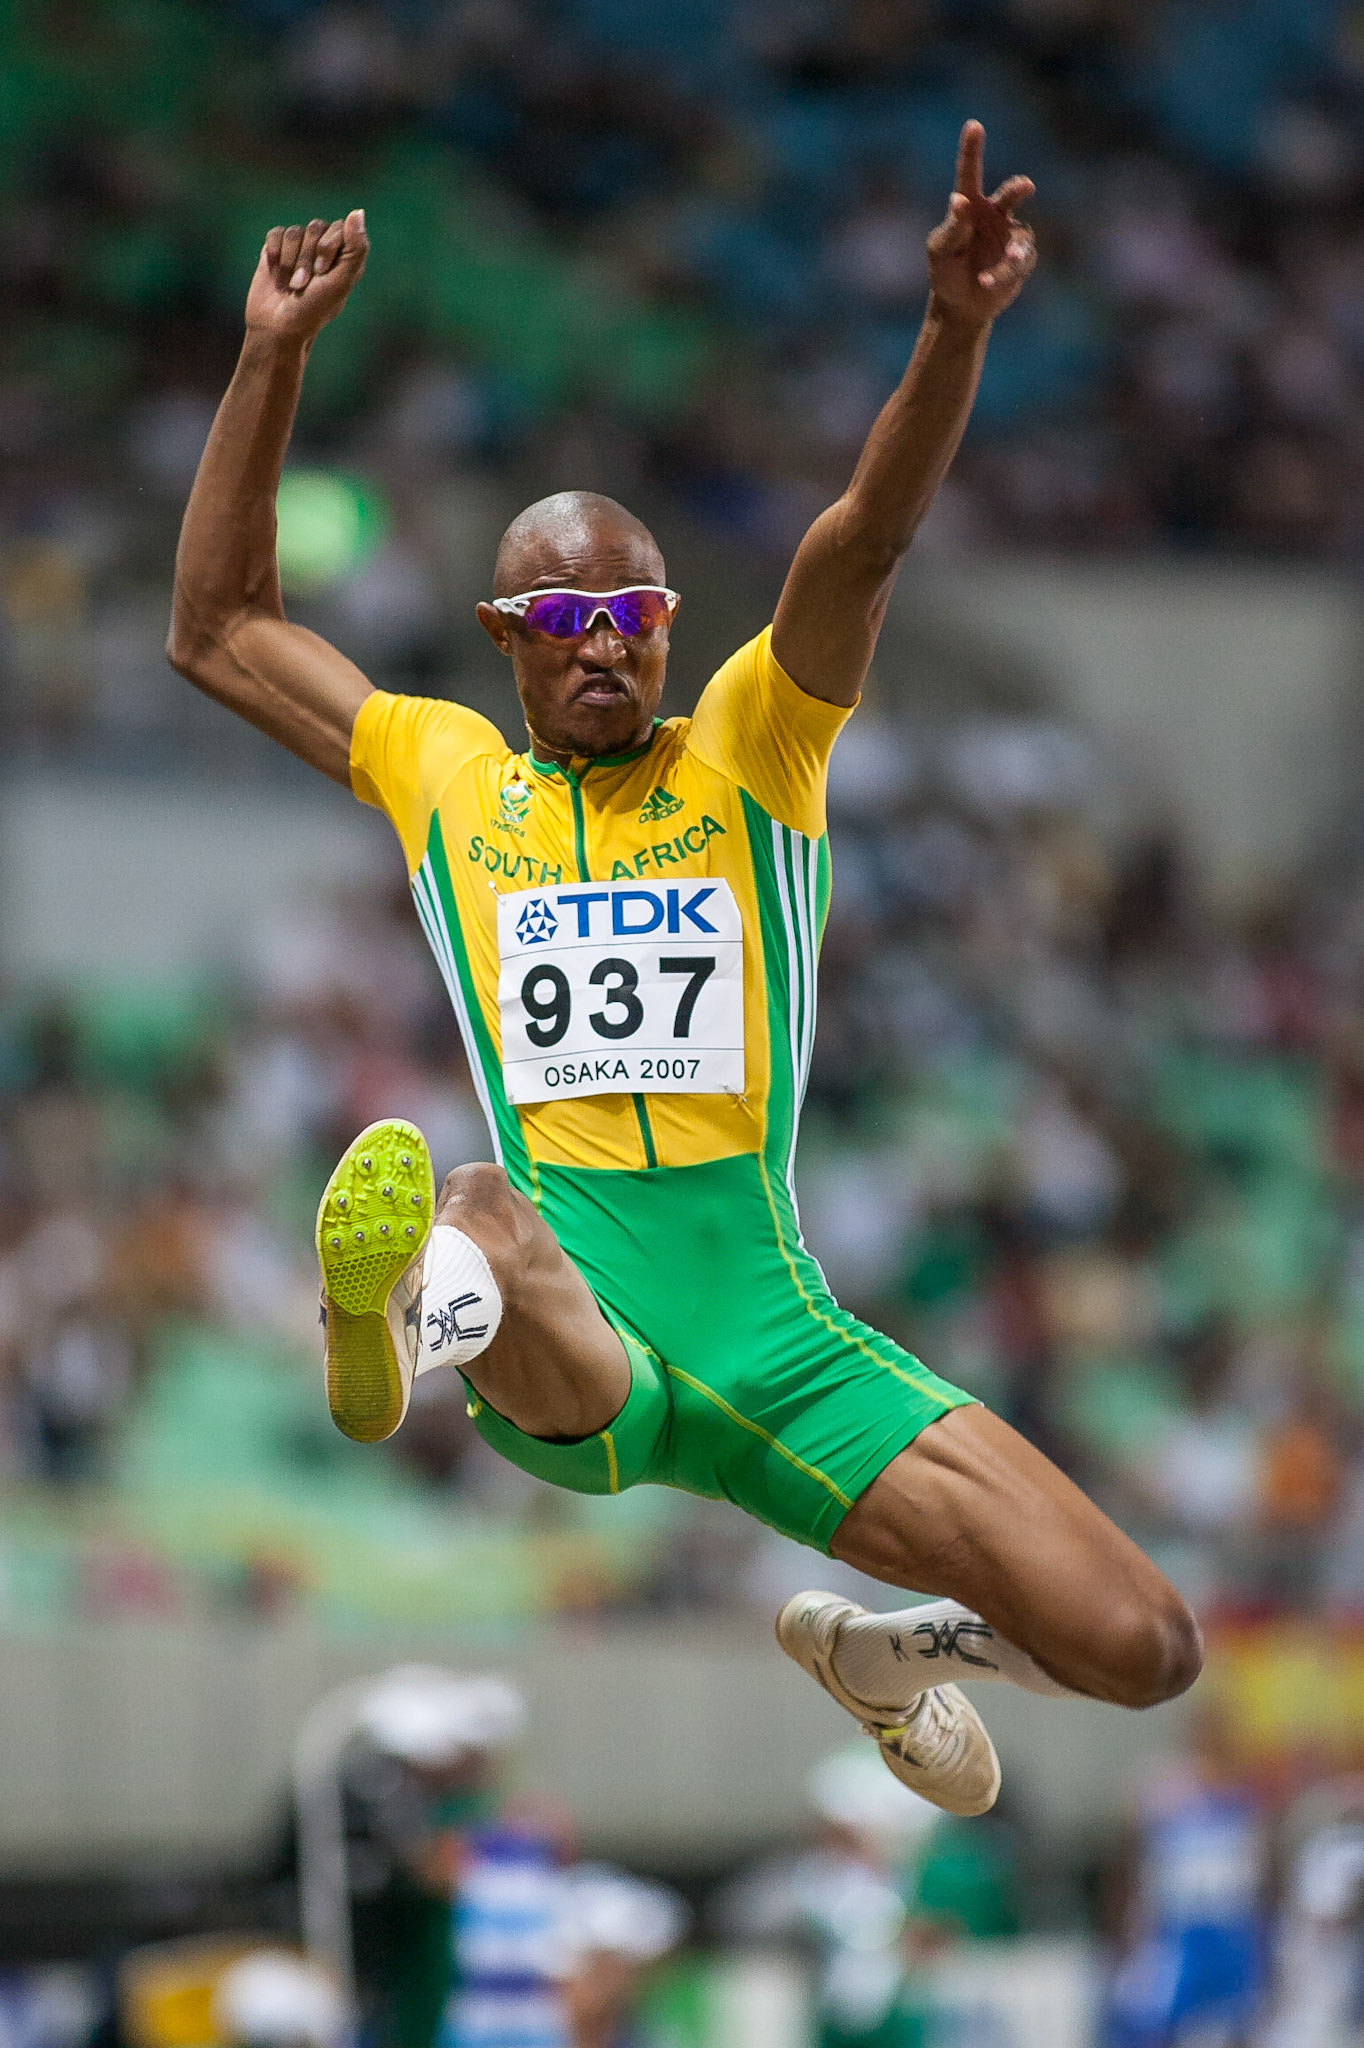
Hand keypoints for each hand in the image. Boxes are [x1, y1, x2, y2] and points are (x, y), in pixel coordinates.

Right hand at [244, 209, 368, 341]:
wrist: (278, 326)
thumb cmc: (313, 310)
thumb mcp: (340, 282)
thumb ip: (355, 249)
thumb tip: (358, 212)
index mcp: (344, 258)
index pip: (340, 228)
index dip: (327, 246)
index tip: (322, 272)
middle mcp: (323, 250)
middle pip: (315, 227)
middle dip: (306, 258)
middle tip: (302, 285)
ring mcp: (299, 249)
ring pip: (294, 232)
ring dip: (289, 261)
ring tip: (289, 285)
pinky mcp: (277, 250)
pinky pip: (276, 234)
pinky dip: (275, 255)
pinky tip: (276, 275)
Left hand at [926, 121, 1034, 327]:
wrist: (961, 304)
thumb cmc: (946, 271)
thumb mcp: (942, 250)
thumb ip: (953, 226)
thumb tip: (960, 200)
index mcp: (970, 205)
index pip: (970, 173)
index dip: (971, 149)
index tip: (973, 125)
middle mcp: (994, 214)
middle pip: (1010, 195)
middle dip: (1018, 189)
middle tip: (1026, 186)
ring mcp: (1010, 235)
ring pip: (1020, 237)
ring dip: (1013, 251)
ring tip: (1010, 259)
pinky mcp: (1021, 258)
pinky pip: (1019, 262)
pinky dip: (1004, 273)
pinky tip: (987, 282)